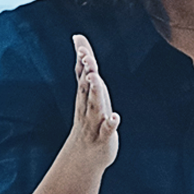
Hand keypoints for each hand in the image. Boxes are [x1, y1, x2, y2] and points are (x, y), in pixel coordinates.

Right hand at [67, 35, 118, 170]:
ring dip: (95, 93)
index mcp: (85, 95)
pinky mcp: (104, 137)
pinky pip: (106, 130)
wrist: (84, 155)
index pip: (82, 74)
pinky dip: (110, 124)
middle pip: (87, 87)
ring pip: (95, 106)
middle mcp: (88, 106)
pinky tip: (115, 118)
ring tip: (96, 79)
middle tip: (87, 57)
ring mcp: (95, 121)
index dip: (82, 59)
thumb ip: (84, 64)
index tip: (79, 43)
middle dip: (87, 71)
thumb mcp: (87, 90)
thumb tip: (78, 38)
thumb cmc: (89, 118)